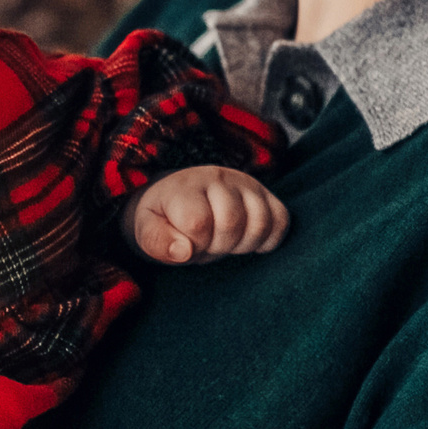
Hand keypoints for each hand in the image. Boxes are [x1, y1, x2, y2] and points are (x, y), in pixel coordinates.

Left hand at [126, 166, 289, 264]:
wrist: (178, 198)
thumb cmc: (162, 218)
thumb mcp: (145, 230)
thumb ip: (157, 242)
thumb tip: (183, 252)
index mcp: (184, 186)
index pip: (199, 223)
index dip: (193, 246)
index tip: (184, 245)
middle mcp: (217, 177)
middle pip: (232, 224)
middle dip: (217, 247)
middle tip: (204, 244)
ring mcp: (245, 183)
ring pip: (260, 223)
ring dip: (242, 245)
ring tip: (223, 241)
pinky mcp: (265, 194)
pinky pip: (282, 220)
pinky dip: (268, 239)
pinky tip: (245, 240)